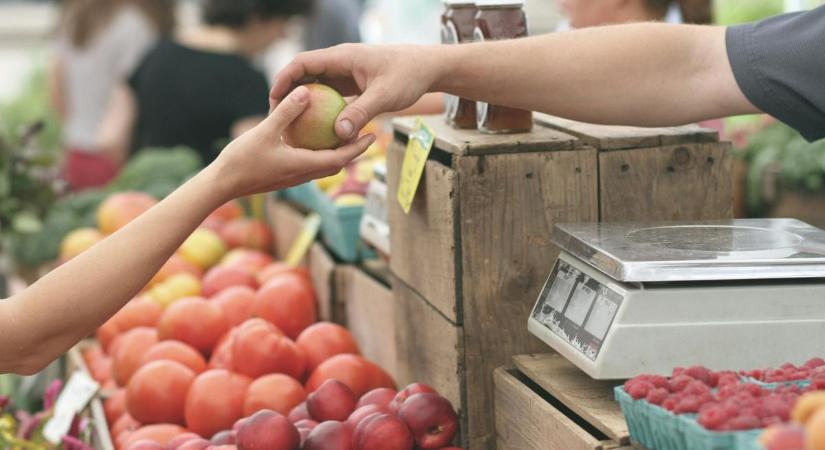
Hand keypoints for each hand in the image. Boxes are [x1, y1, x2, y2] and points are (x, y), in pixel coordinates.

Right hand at [209, 85, 375, 199]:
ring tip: (345, 134)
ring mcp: (293, 177)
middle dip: (353, 150)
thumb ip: (286, 112)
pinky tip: (313, 138)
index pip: (340, 159)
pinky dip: (318, 152)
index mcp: (303, 166)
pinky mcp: (284, 176)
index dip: (358, 147)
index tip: (373, 135)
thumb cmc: (241, 160)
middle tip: (367, 133)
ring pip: (323, 165)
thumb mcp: (264, 131)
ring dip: (337, 152)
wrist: (221, 185)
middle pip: (336, 163)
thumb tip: (306, 91)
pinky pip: (308, 163)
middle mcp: (302, 175)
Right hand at [270, 44, 440, 140]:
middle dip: (288, 93)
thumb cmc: (408, 76)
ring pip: (316, 85)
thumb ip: (361, 113)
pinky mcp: (353, 83)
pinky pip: (330, 95)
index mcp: (342, 57)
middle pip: (304, 74)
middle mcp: (340, 62)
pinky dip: (321, 109)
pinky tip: (317, 130)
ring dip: (304, 102)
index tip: (273, 100)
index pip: (303, 63)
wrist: (428, 68)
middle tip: (276, 117)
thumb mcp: (385, 96)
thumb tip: (338, 134)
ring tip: (291, 125)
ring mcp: (346, 72)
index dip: (284, 79)